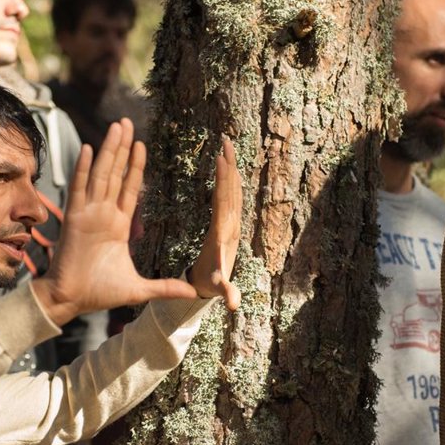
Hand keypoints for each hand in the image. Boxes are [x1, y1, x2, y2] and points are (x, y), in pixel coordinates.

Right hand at [32, 119, 200, 325]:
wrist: (71, 300)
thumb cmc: (99, 293)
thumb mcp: (140, 290)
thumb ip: (166, 287)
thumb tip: (192, 294)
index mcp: (118, 225)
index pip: (130, 189)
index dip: (136, 166)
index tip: (142, 144)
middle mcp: (103, 214)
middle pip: (115, 173)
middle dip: (122, 148)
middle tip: (127, 122)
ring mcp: (88, 214)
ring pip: (100, 175)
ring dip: (108, 150)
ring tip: (117, 127)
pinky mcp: (74, 219)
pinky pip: (79, 189)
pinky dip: (82, 169)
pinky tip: (87, 149)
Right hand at [187, 137, 242, 310]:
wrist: (215, 286)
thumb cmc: (211, 285)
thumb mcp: (218, 289)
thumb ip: (227, 294)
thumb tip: (233, 304)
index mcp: (224, 233)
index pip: (224, 203)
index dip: (223, 182)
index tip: (221, 161)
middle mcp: (231, 223)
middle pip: (231, 189)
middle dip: (229, 165)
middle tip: (226, 140)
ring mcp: (230, 220)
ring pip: (231, 187)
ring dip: (229, 165)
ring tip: (226, 142)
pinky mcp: (226, 219)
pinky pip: (227, 192)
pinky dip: (226, 175)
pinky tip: (224, 161)